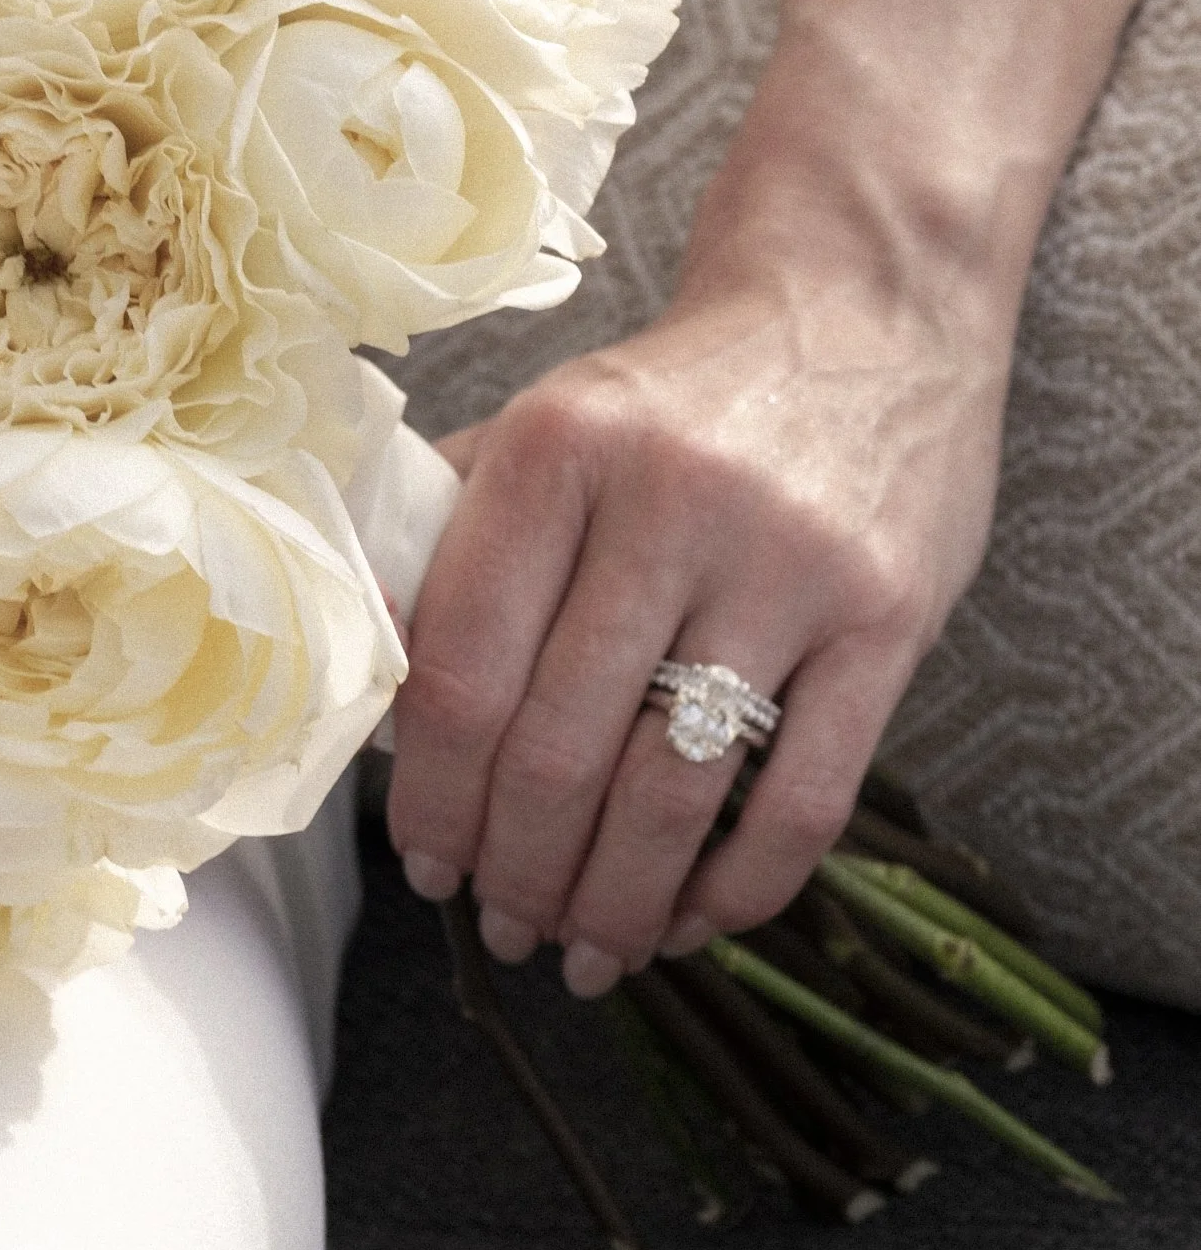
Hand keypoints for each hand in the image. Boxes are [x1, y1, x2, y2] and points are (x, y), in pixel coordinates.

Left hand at [379, 251, 1008, 993]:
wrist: (862, 300)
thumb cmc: (677, 393)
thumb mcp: (549, 419)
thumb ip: (451, 531)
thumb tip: (361, 668)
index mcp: (555, 448)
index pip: (463, 668)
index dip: (432, 796)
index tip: (422, 859)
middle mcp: (668, 500)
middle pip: (559, 749)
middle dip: (514, 870)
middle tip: (501, 923)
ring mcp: (788, 564)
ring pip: (673, 793)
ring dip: (614, 902)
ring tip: (583, 950)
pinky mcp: (888, 619)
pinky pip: (804, 801)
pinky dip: (737, 889)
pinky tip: (692, 919)